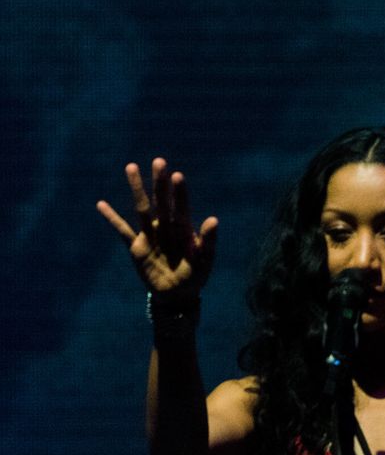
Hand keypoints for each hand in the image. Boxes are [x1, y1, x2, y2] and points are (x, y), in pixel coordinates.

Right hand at [97, 158, 218, 295]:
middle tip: (159, 160)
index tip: (177, 175)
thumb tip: (214, 219)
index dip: (179, 193)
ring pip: (142, 209)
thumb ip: (209, 242)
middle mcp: (166, 228)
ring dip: (137, 189)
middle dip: (160, 183)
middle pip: (161, 202)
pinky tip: (101, 204)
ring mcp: (151, 235)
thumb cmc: (195, 276)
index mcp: (184, 230)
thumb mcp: (205, 261)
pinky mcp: (137, 247)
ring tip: (131, 166)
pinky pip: (122, 231)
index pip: (181, 208)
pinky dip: (112, 218)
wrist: (177, 294)